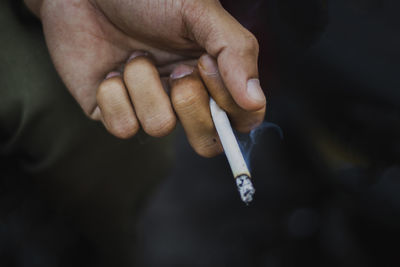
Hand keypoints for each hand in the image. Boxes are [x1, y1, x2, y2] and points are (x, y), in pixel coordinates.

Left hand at [26, 0, 265, 156]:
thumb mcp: (199, 11)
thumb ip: (235, 51)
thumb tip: (255, 99)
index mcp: (212, 75)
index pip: (241, 119)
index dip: (229, 104)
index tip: (206, 63)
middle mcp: (184, 96)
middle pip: (207, 140)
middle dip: (190, 104)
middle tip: (176, 69)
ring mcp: (150, 106)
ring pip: (161, 127)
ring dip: (145, 85)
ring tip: (135, 55)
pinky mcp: (115, 113)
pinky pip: (124, 127)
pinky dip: (115, 95)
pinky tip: (110, 70)